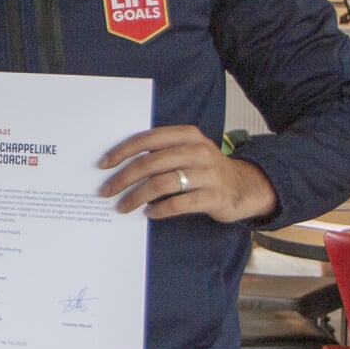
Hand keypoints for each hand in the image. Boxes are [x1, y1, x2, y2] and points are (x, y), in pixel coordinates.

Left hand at [98, 125, 277, 222]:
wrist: (246, 186)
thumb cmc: (205, 169)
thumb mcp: (187, 151)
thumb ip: (161, 152)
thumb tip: (119, 165)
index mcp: (187, 135)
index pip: (147, 139)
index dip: (122, 151)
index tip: (103, 164)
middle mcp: (198, 151)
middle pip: (150, 163)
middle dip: (123, 178)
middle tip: (106, 191)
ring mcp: (208, 174)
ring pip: (161, 184)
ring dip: (136, 197)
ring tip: (123, 206)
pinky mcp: (215, 196)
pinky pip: (179, 204)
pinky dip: (160, 210)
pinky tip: (149, 213)